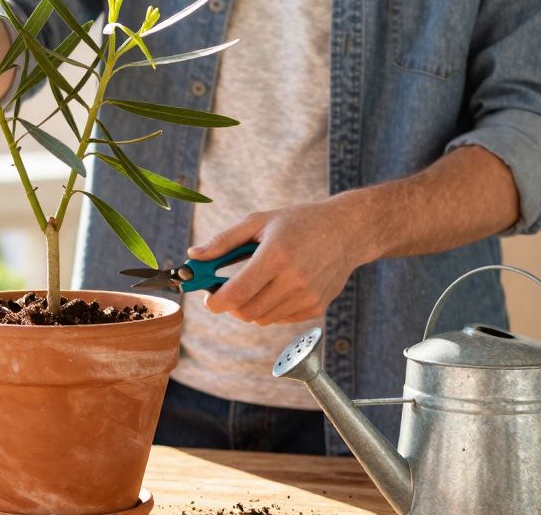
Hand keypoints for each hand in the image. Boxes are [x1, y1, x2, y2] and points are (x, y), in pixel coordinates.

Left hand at [188, 196, 376, 325]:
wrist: (347, 231)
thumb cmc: (298, 222)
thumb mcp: (259, 222)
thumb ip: (223, 241)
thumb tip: (193, 256)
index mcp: (276, 256)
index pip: (236, 294)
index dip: (215, 301)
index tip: (208, 298)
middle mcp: (294, 280)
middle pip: (245, 312)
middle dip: (230, 305)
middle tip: (226, 289)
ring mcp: (307, 297)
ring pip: (261, 319)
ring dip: (249, 306)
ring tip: (255, 282)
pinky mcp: (316, 307)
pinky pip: (279, 319)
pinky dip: (269, 309)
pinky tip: (277, 287)